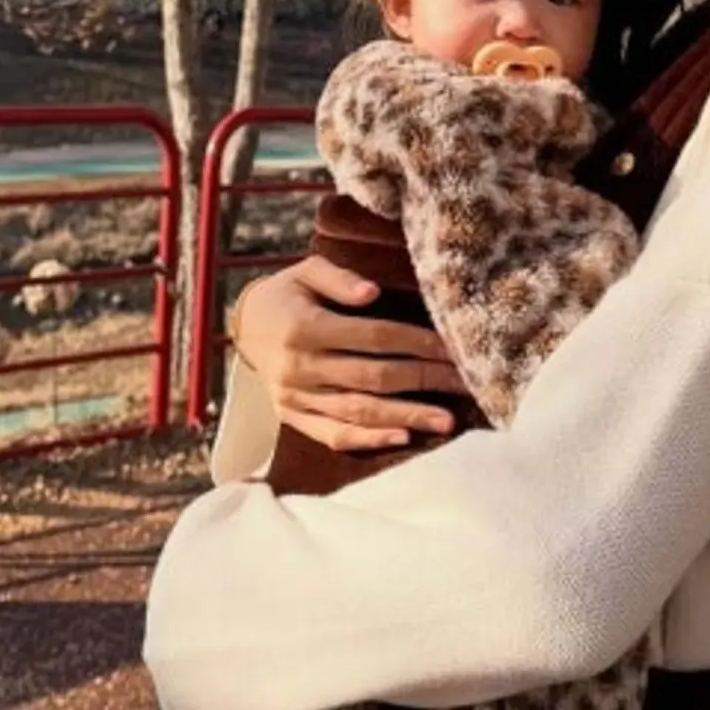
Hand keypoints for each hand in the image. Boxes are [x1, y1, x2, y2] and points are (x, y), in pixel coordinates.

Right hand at [232, 255, 466, 455]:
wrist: (242, 328)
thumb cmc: (286, 294)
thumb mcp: (305, 271)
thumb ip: (338, 278)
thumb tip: (372, 292)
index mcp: (306, 328)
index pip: (374, 337)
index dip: (417, 343)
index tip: (454, 349)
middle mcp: (301, 367)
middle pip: (375, 377)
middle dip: (425, 381)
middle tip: (466, 385)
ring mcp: (296, 397)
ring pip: (360, 411)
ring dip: (407, 416)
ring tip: (446, 422)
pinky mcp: (294, 418)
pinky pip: (334, 434)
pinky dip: (369, 439)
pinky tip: (402, 438)